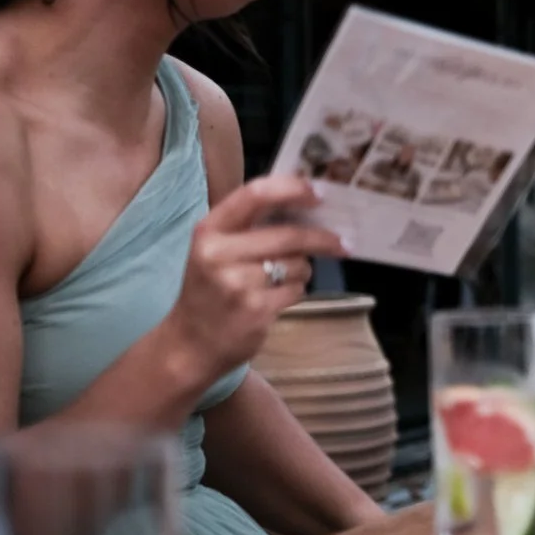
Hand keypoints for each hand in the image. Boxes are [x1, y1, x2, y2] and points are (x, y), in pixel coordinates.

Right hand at [160, 175, 347, 387]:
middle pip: (288, 236)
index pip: (255, 195)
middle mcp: (219, 254)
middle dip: (322, 239)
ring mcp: (237, 284)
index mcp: (209, 231)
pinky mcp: (256, 310)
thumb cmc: (209, 291)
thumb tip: (306, 205)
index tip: (319, 192)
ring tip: (282, 280)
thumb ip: (250, 227)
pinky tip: (276, 299)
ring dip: (302, 270)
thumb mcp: (215, 250)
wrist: (189, 345)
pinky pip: (296, 290)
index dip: (292, 189)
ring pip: (297, 265)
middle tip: (344, 242)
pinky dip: (295, 291)